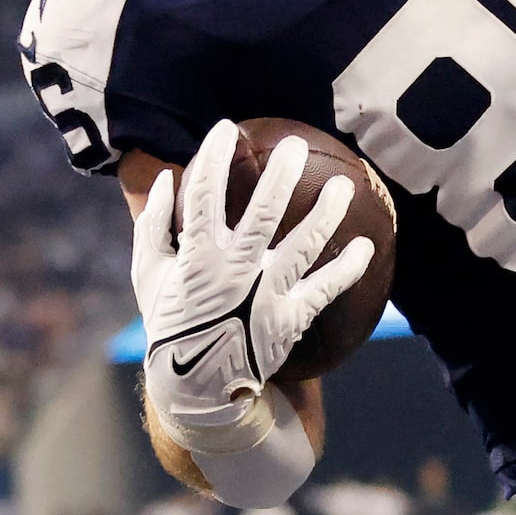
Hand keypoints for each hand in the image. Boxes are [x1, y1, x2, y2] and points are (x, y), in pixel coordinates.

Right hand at [133, 119, 373, 437]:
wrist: (197, 385)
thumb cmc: (173, 321)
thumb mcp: (149, 275)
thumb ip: (153, 226)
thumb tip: (166, 178)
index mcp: (195, 257)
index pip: (203, 197)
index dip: (214, 159)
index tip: (226, 129)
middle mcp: (233, 273)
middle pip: (264, 214)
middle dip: (280, 174)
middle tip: (295, 145)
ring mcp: (265, 296)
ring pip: (302, 247)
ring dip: (326, 214)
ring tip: (344, 186)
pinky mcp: (290, 319)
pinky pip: (324, 290)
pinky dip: (346, 269)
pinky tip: (365, 247)